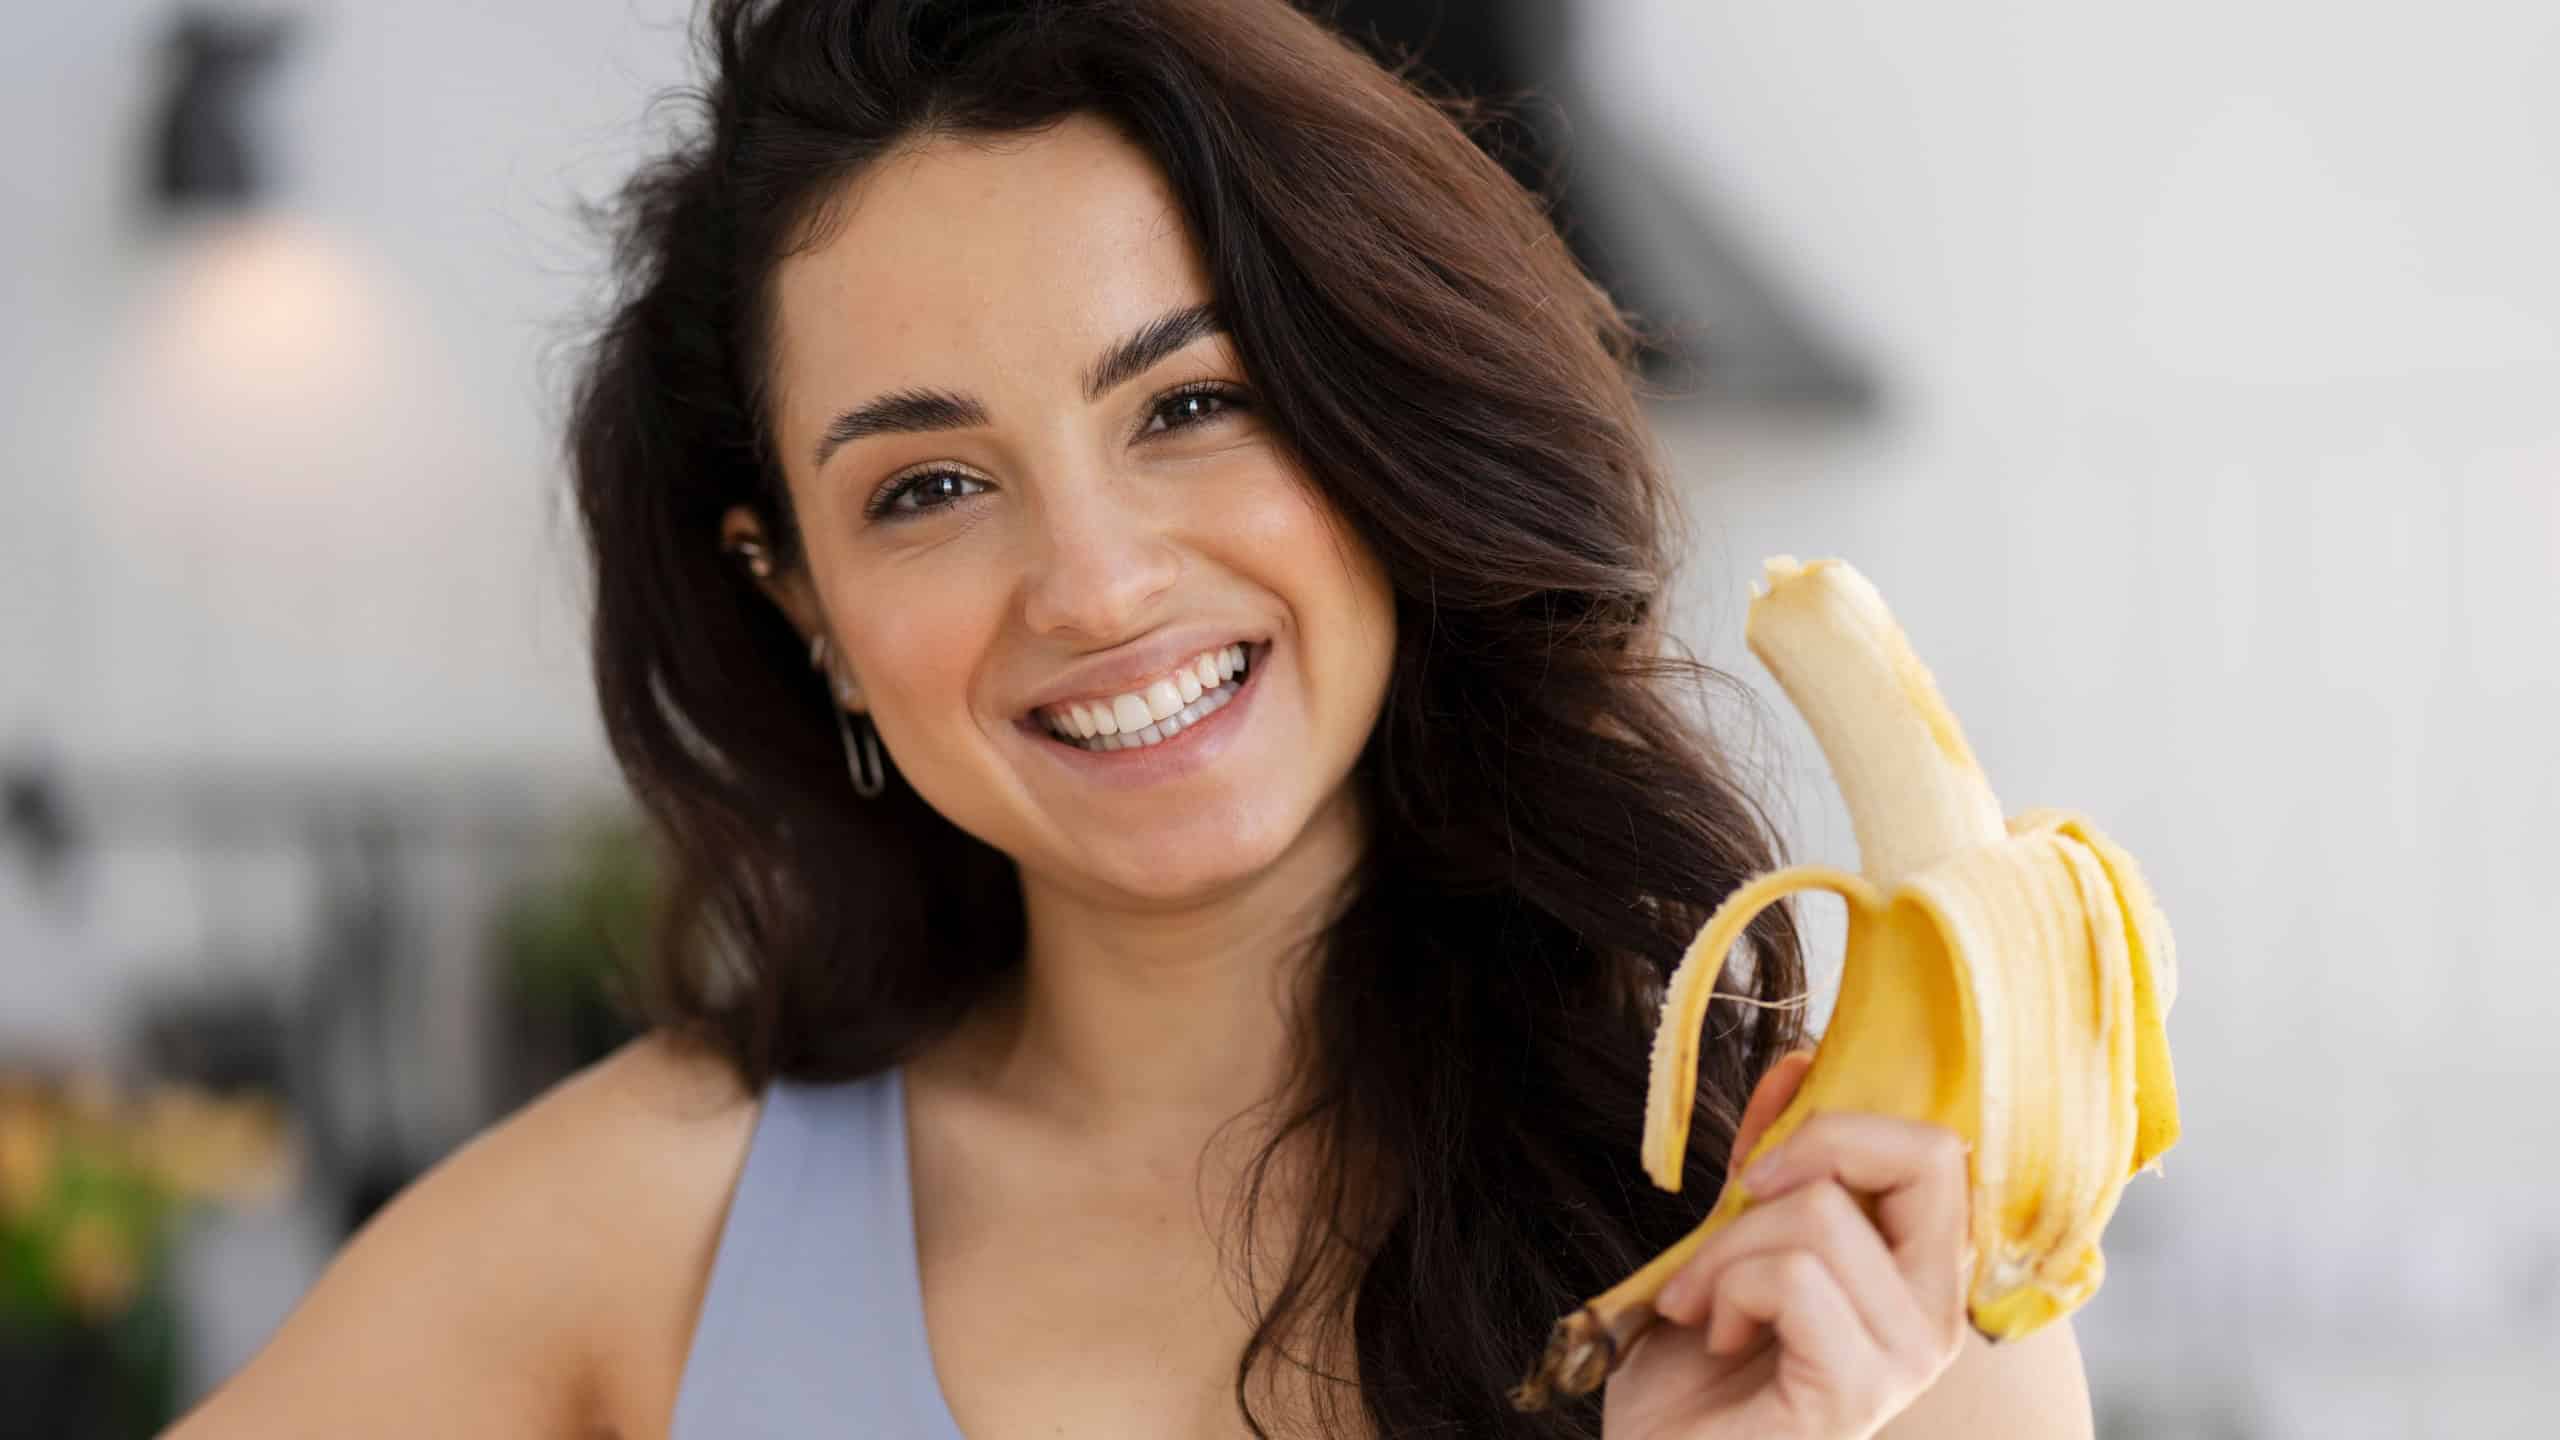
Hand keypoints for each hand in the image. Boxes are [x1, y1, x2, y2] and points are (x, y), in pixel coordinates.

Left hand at [1601, 1053, 1972, 1439]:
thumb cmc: (1696, 1370)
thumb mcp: (1732, 1238)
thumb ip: (1774, 1159)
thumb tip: (1800, 1062)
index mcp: (1922, 1273)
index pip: (1940, 1147)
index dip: (1843, 1125)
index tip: (1762, 1168)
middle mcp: (1938, 1316)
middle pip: (1926, 1157)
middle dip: (1806, 1154)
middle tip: (1739, 1203)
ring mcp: (1906, 1360)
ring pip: (1826, 1216)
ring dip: (1727, 1248)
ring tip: (1702, 1302)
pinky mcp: (1856, 1394)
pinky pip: (1794, 1280)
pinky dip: (1726, 1292)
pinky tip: (1714, 1337)